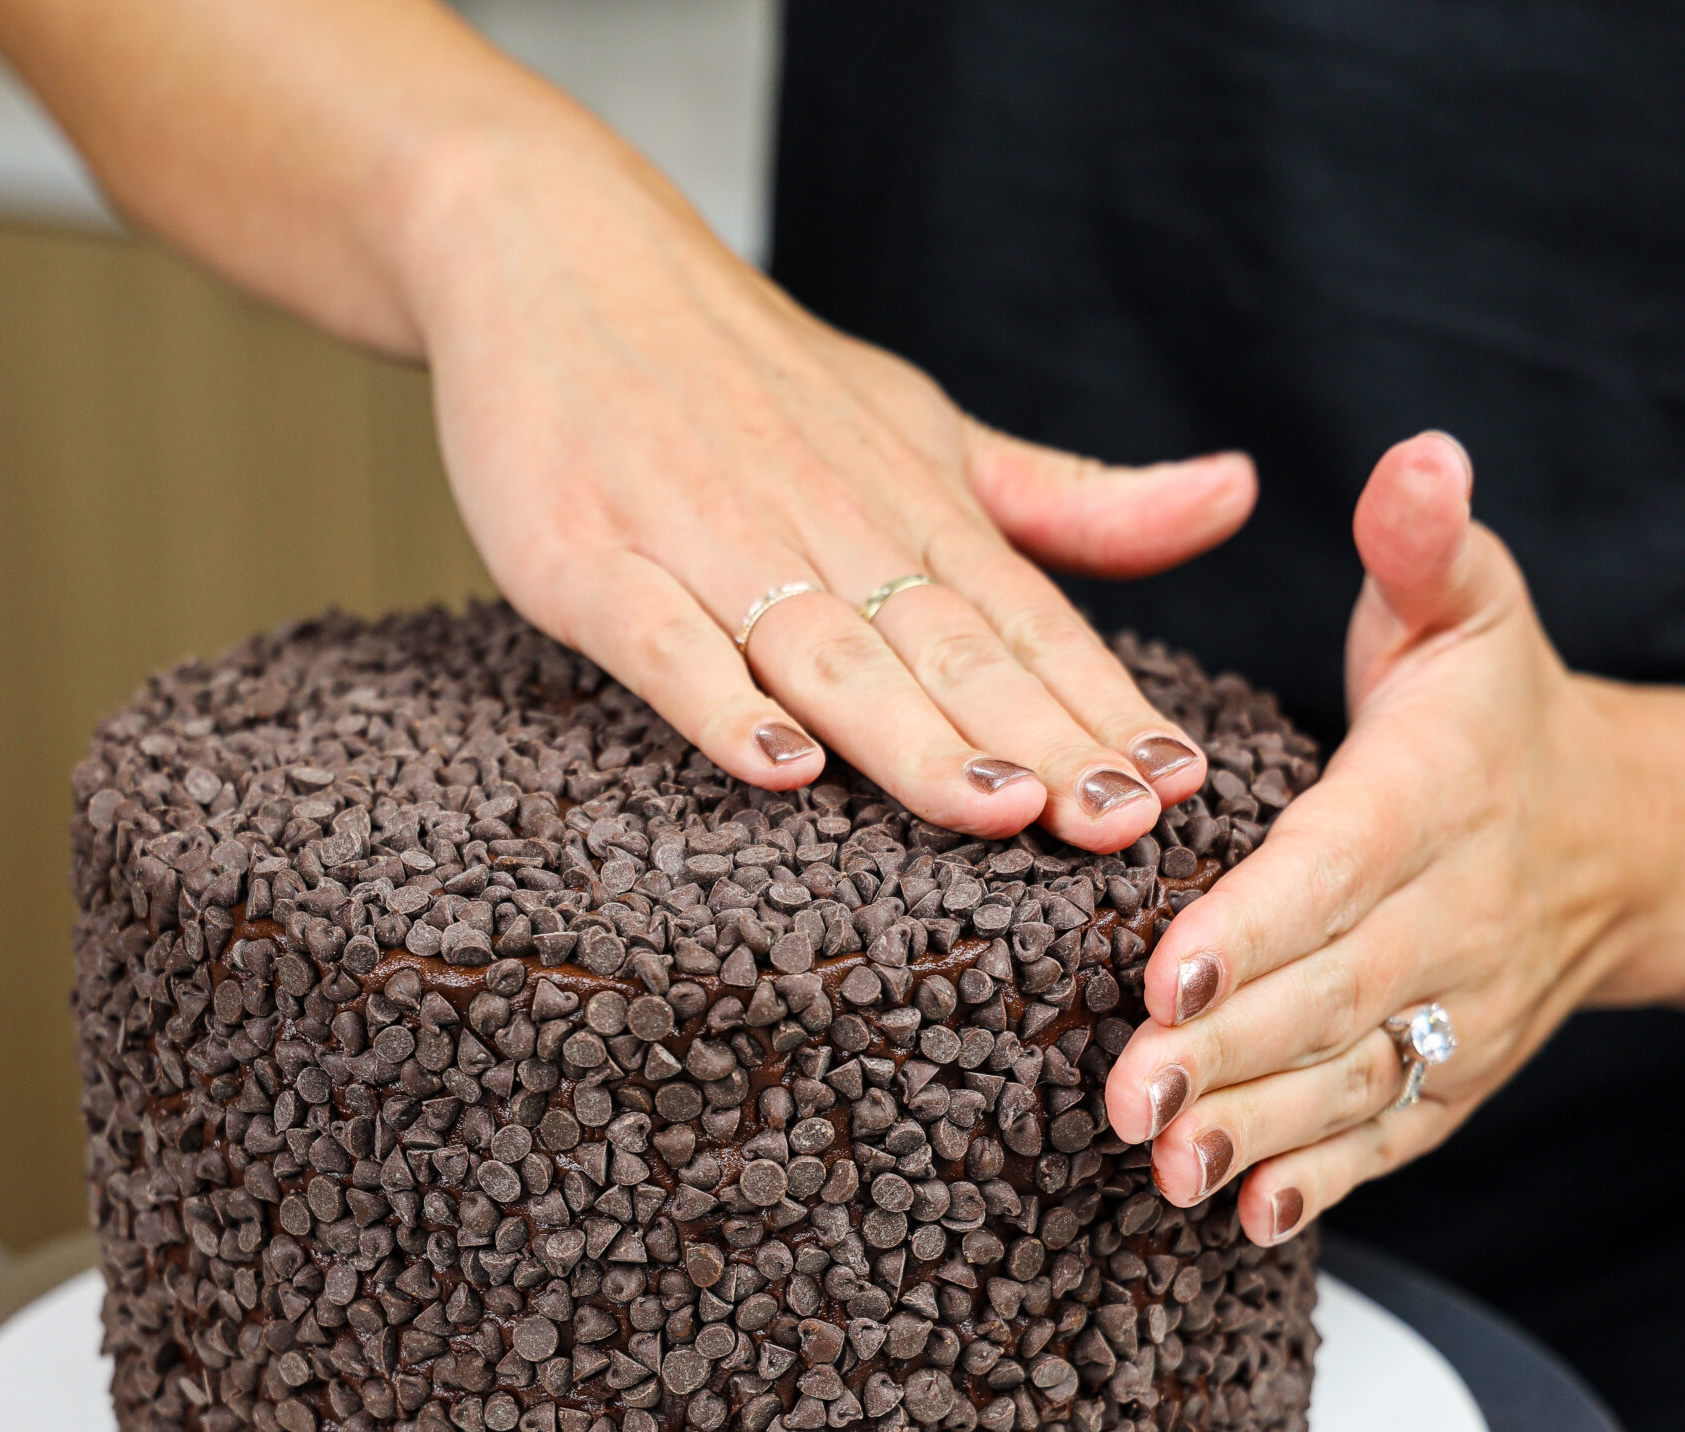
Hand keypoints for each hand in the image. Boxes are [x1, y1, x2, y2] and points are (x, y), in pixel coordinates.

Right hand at [0, 0, 1253, 837]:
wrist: (557, 248)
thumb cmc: (752, 376)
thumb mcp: (927, 429)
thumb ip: (1066, 501)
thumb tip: (1233, 496)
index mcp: (917, 510)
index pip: (1029, 624)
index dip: (1104, 707)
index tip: (1180, 787)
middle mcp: (828, 526)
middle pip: (948, 652)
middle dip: (1040, 742)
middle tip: (1120, 824)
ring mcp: (706, 542)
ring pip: (827, 654)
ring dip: (911, 736)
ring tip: (992, 807)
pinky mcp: (590, 558)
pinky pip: (661, 642)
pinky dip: (715, 703)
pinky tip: (776, 767)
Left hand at [1105, 429, 1684, 1241]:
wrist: (1620, 837)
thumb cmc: (1494, 713)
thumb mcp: (1468, 609)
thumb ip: (1423, 545)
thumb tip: (1414, 456)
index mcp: (1434, 795)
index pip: (1337, 866)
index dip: (1254, 924)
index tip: (1167, 969)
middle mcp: (1453, 915)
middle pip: (1332, 994)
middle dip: (1226, 1050)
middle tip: (1123, 1095)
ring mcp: (1457, 1008)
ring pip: (1352, 1081)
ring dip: (1258, 1131)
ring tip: (1164, 1169)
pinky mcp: (1451, 1078)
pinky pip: (1389, 1139)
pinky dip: (1324, 1183)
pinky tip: (1245, 1217)